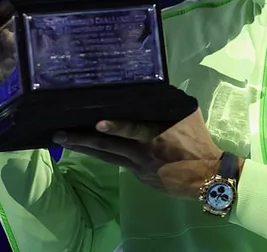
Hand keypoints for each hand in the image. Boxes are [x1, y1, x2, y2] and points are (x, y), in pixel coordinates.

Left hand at [54, 109, 223, 199]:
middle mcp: (142, 153)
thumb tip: (154, 88)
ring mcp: (139, 168)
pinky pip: (120, 164)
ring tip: (65, 142)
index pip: (133, 130)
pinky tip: (91, 149)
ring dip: (85, 149)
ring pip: (107, 157)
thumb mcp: (186, 117)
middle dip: (81, 140)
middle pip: (108, 147)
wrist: (207, 176)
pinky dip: (106, 156)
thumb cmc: (197, 141)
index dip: (115, 127)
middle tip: (59, 134)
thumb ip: (167, 106)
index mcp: (155, 136)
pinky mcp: (140, 178)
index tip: (97, 123)